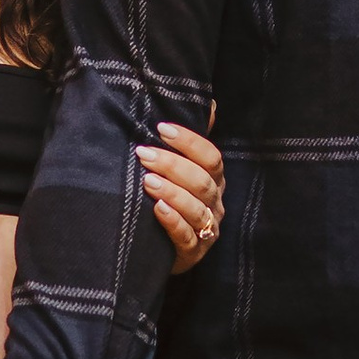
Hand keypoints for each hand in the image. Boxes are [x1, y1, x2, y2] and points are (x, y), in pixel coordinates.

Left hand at [140, 118, 223, 273]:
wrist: (159, 249)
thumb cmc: (171, 202)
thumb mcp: (180, 173)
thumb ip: (191, 143)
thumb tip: (209, 105)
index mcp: (214, 181)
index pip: (211, 157)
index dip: (189, 142)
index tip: (161, 129)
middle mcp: (215, 204)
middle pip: (202, 181)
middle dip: (172, 165)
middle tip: (144, 153)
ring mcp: (206, 230)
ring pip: (196, 209)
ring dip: (172, 192)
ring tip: (147, 181)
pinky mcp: (192, 253)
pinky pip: (186, 237)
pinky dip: (173, 222)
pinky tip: (157, 210)